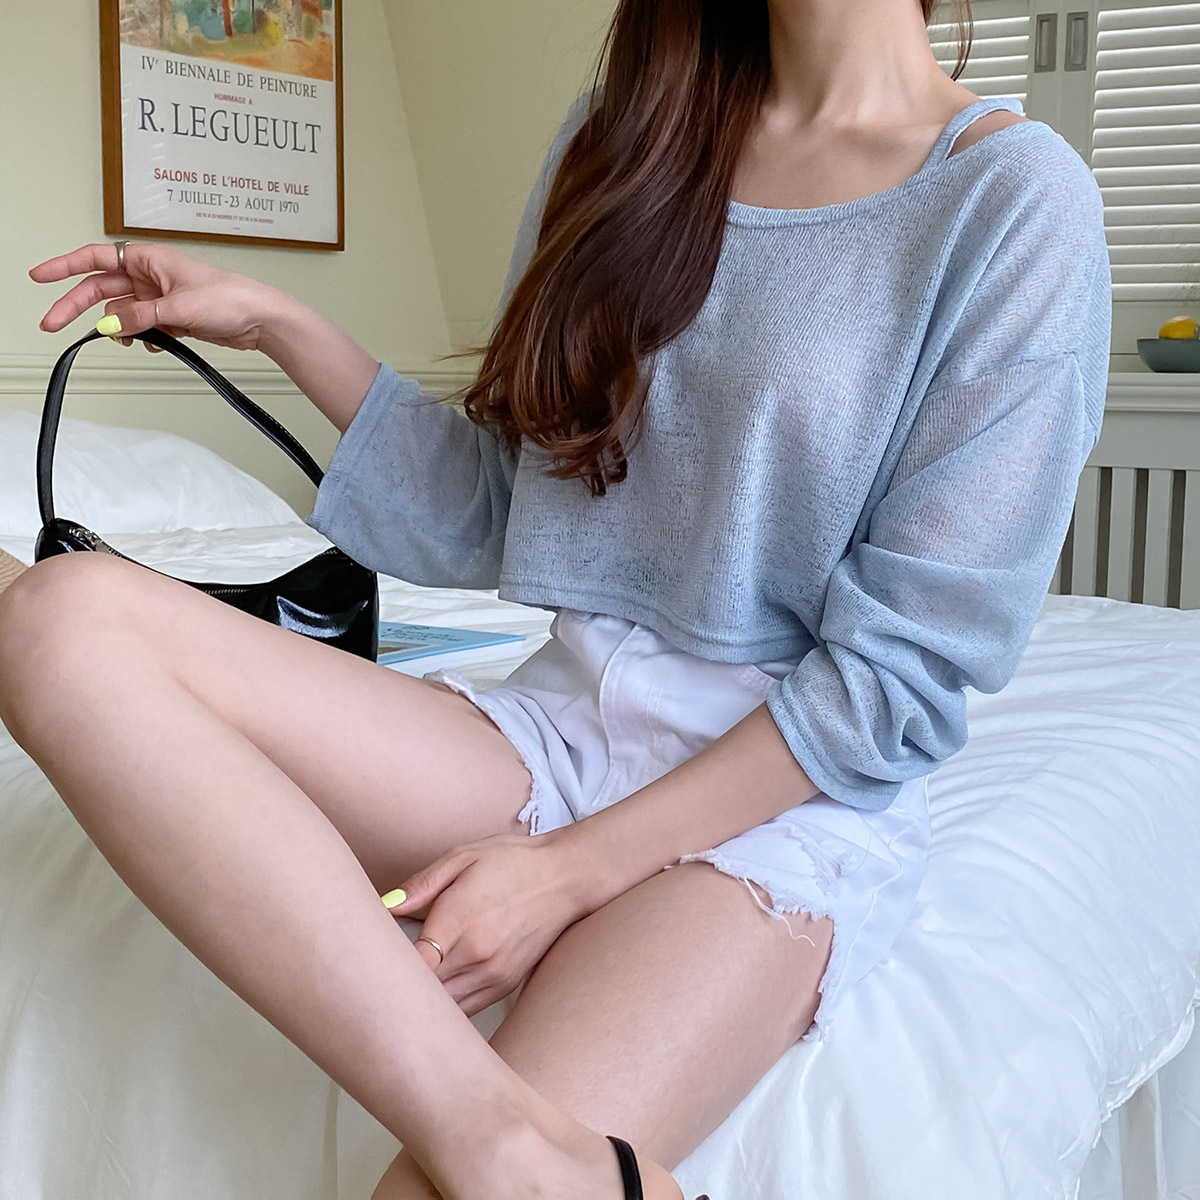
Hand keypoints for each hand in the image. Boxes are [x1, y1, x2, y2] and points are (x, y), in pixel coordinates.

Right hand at [28, 241, 288, 353]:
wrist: (261, 320)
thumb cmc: (230, 298)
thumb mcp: (177, 307)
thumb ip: (138, 317)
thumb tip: (107, 326)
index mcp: (148, 259)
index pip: (95, 258)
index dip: (64, 266)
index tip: (40, 277)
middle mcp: (150, 275)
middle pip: (101, 289)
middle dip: (77, 306)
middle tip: (53, 324)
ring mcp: (159, 297)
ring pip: (121, 313)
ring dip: (119, 327)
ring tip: (131, 337)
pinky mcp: (171, 318)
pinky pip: (142, 327)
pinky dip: (142, 336)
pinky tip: (155, 341)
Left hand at [382, 828, 591, 1018]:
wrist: (566, 878)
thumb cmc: (512, 862)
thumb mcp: (463, 857)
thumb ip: (421, 885)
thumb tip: (383, 907)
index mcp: (461, 918)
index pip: (413, 964)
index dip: (385, 970)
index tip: (367, 964)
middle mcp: (477, 953)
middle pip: (422, 993)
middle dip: (395, 989)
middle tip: (372, 978)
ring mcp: (493, 974)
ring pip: (441, 1009)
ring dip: (419, 1003)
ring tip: (398, 989)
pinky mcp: (504, 985)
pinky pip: (464, 1010)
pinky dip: (443, 1007)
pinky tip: (430, 993)